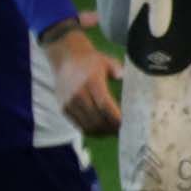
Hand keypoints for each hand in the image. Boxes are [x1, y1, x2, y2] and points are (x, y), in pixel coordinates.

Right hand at [48, 16, 122, 136]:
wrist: (66, 58)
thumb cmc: (91, 61)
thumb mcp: (108, 61)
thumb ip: (119, 70)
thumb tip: (125, 77)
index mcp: (91, 82)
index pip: (104, 105)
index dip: (116, 118)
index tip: (127, 123)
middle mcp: (78, 94)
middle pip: (97, 119)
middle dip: (112, 128)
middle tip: (125, 130)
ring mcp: (69, 103)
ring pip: (88, 125)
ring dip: (102, 132)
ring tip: (115, 132)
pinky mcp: (64, 108)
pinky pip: (79, 125)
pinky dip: (91, 131)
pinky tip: (102, 130)